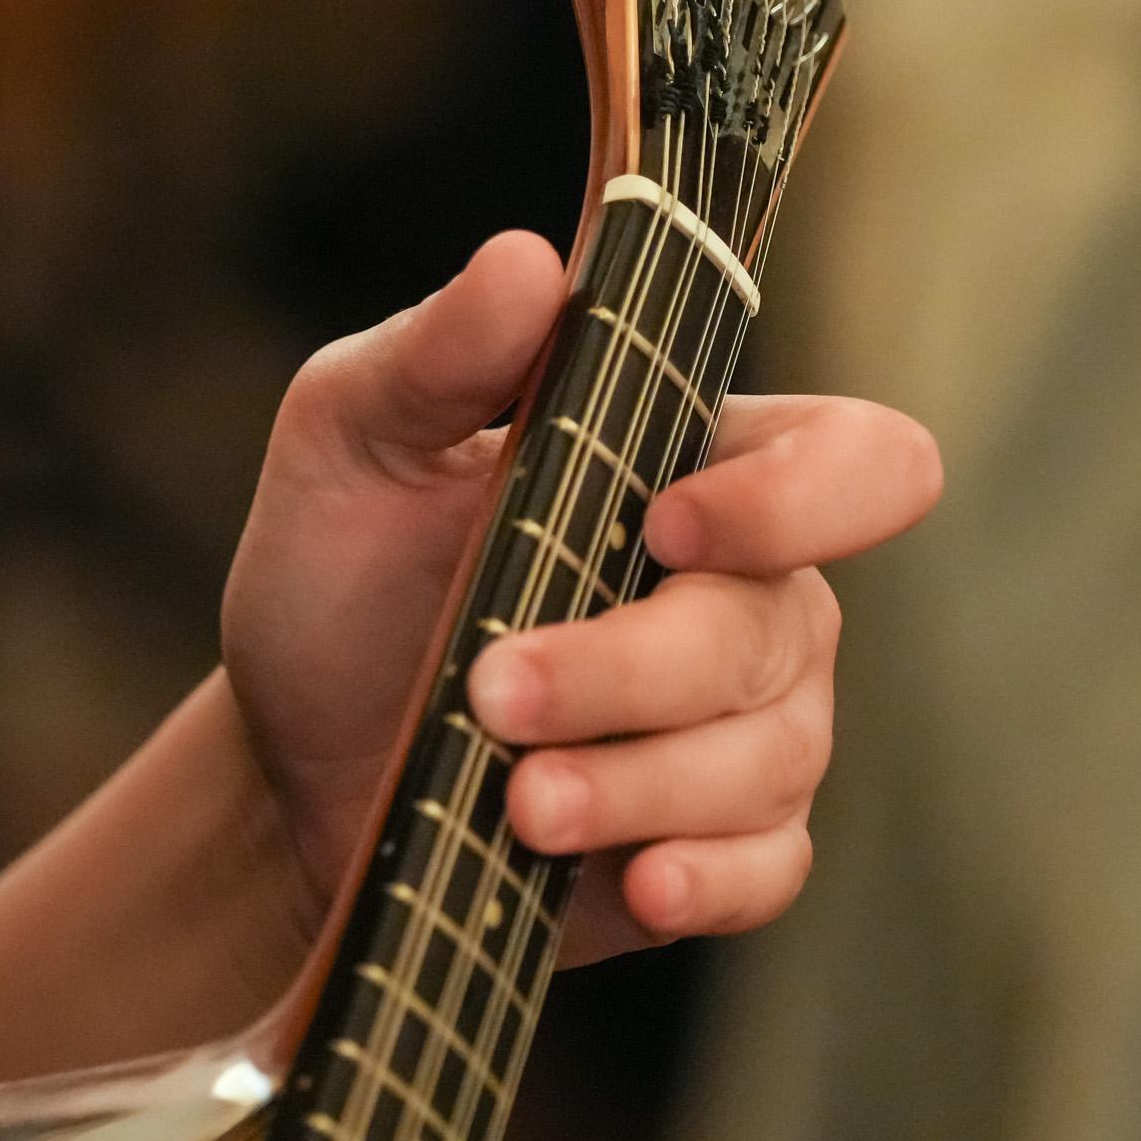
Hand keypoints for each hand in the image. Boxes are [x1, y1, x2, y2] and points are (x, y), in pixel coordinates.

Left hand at [219, 231, 939, 964]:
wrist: (289, 760)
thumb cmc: (338, 574)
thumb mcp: (349, 439)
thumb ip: (437, 354)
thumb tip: (527, 262)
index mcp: (694, 465)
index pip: (852, 459)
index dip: (799, 495)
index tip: (664, 524)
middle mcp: (752, 591)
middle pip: (779, 625)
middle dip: (630, 666)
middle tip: (493, 691)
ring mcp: (747, 726)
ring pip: (767, 756)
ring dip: (634, 780)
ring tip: (513, 799)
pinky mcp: (717, 847)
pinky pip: (768, 866)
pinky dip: (704, 875)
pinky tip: (634, 879)